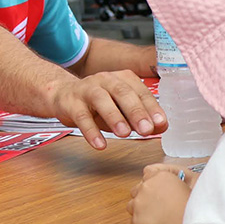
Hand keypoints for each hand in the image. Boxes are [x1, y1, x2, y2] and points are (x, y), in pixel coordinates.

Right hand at [47, 70, 165, 149]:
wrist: (62, 95)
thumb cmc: (98, 103)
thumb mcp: (122, 109)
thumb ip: (141, 116)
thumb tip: (161, 126)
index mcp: (122, 79)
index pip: (140, 92)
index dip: (151, 107)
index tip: (160, 123)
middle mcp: (105, 80)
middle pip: (122, 93)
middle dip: (136, 111)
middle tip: (146, 129)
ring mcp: (86, 89)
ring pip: (101, 100)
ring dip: (114, 117)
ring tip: (124, 134)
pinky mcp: (70, 102)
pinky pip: (81, 116)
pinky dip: (91, 131)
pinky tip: (100, 144)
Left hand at [128, 163, 190, 223]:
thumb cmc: (190, 209)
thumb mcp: (188, 187)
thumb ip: (172, 183)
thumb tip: (169, 187)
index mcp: (159, 176)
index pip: (148, 172)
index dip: (152, 181)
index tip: (156, 188)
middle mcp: (146, 187)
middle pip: (137, 188)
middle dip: (144, 195)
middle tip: (156, 205)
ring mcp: (138, 202)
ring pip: (132, 204)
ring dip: (140, 208)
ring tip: (154, 216)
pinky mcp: (135, 218)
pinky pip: (134, 220)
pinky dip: (141, 223)